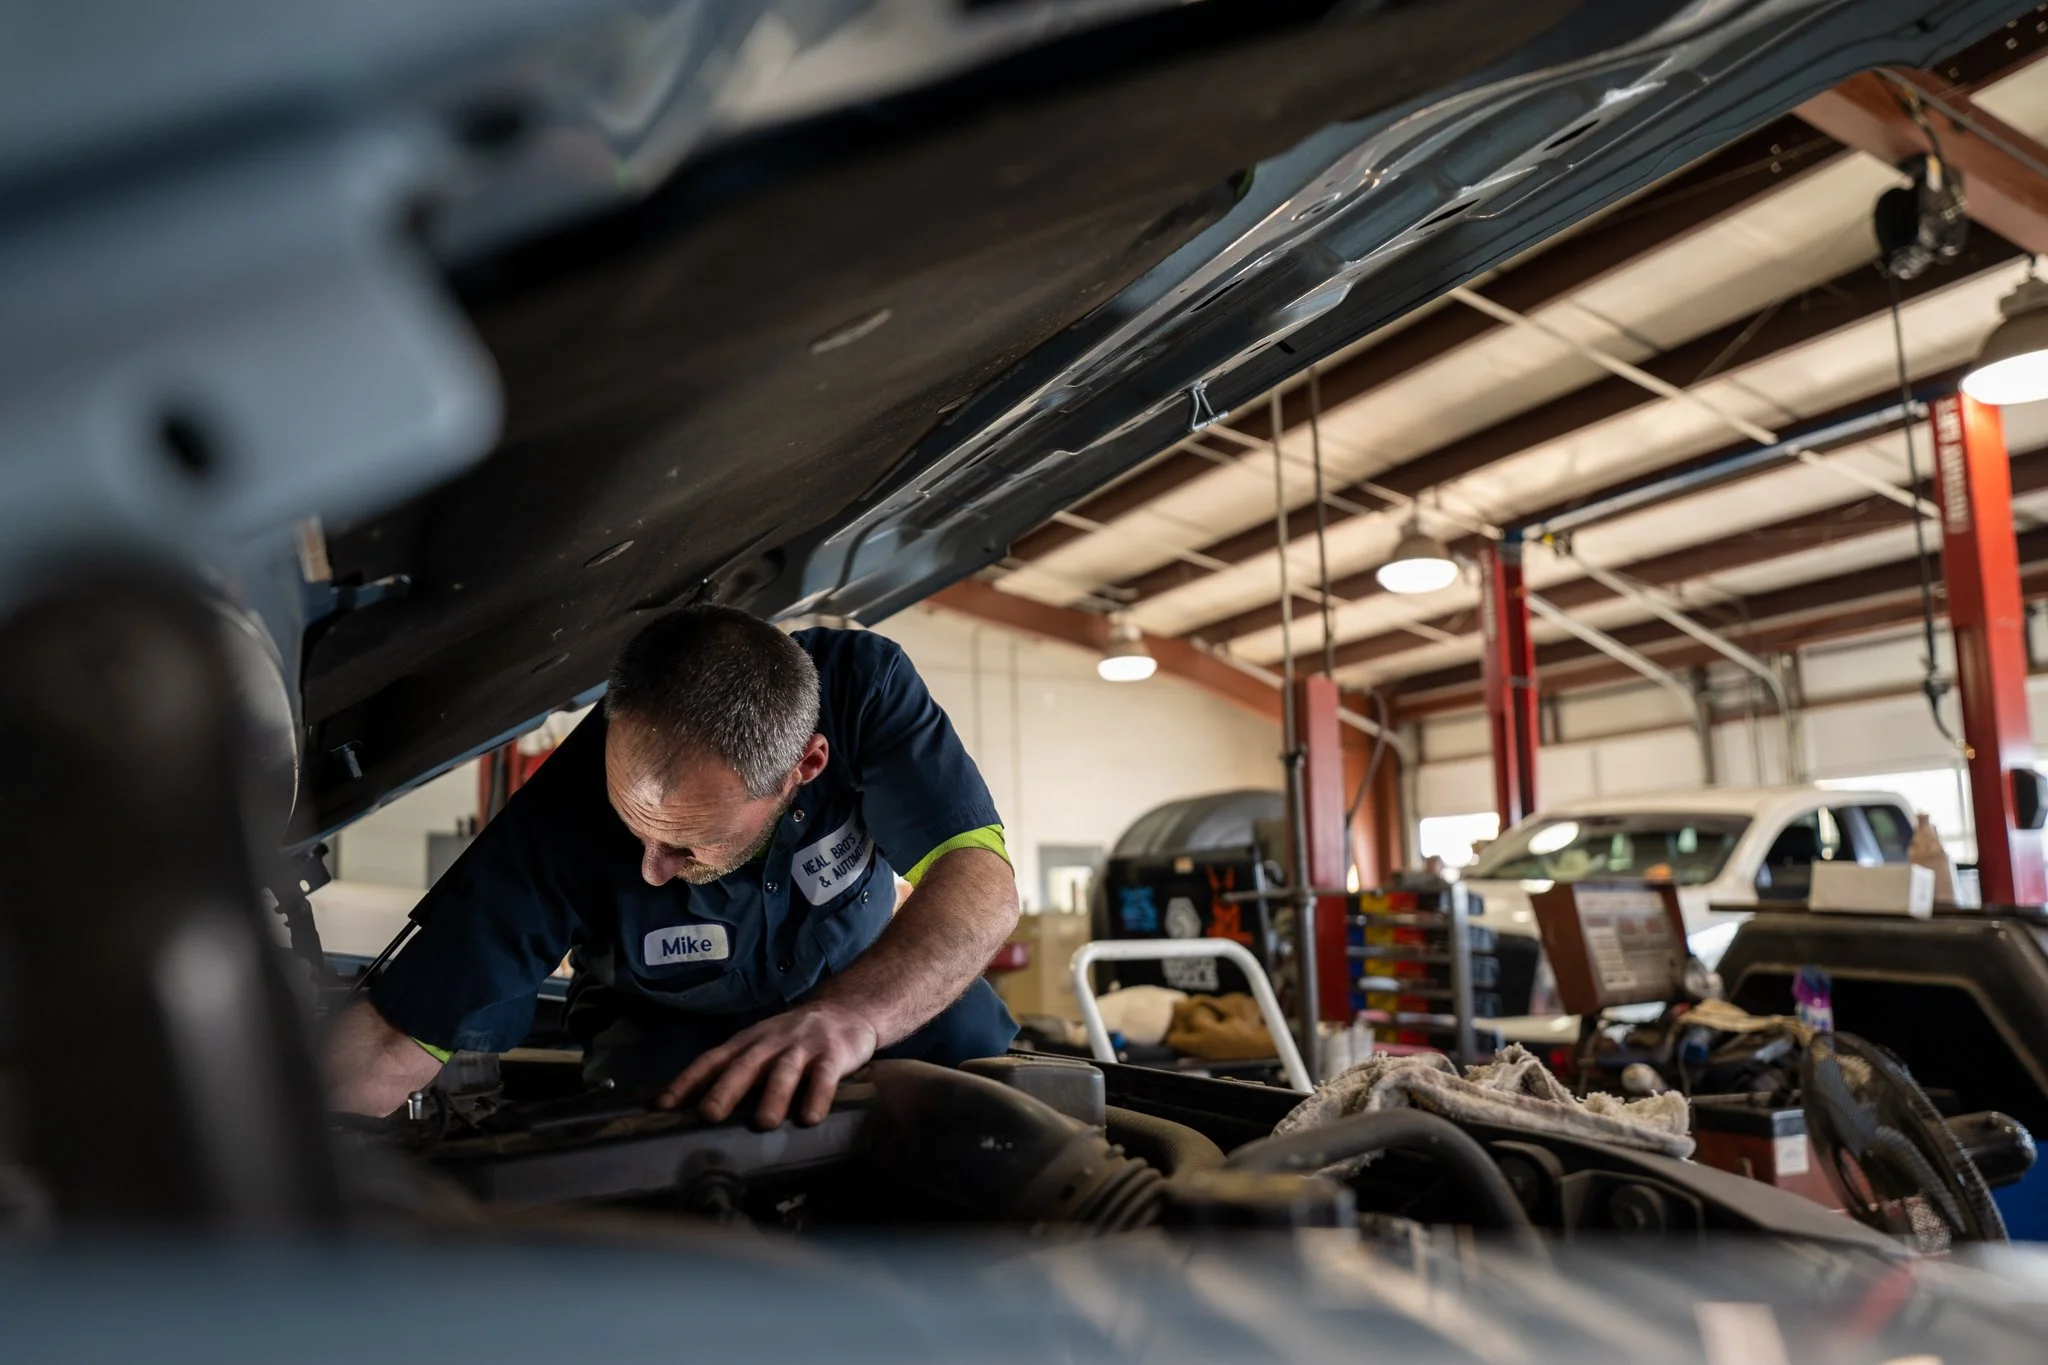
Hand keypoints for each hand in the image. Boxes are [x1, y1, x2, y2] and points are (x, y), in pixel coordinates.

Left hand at [658, 1001, 878, 1127]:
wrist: (846, 1009)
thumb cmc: (794, 1039)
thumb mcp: (761, 1046)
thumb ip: (737, 1070)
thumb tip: (697, 1109)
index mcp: (748, 1042)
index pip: (712, 1060)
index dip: (688, 1081)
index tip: (664, 1105)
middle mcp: (771, 1043)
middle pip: (745, 1064)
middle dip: (726, 1089)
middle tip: (709, 1114)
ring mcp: (803, 1047)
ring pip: (785, 1070)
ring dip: (774, 1094)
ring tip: (765, 1121)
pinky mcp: (834, 1054)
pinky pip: (825, 1076)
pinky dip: (818, 1095)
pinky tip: (811, 1117)